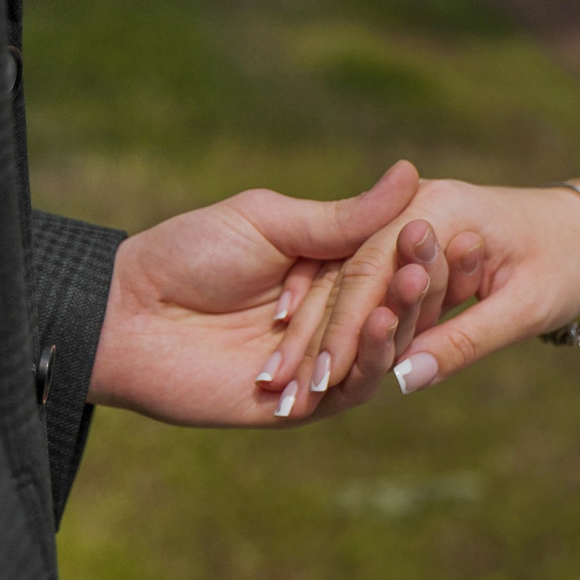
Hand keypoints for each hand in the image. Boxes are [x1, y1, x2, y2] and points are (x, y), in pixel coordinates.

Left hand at [86, 162, 440, 427]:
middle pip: (392, 306)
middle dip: (419, 282)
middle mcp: (331, 319)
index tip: (450, 226)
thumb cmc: (189, 255)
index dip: (419, 248)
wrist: (129, 315)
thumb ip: (342, 217)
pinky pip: (351, 388)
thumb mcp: (269, 221)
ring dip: (401, 318)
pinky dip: (370, 359)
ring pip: (380, 348)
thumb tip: (409, 174)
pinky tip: (380, 326)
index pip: (388, 262)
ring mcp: (321, 363)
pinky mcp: (306, 405)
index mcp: (327, 271)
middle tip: (442, 255)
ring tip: (413, 285)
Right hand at [291, 179, 579, 396]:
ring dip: (313, 332)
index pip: (370, 274)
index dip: (341, 332)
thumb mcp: (523, 308)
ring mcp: (404, 218)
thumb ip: (463, 342)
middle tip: (279, 392)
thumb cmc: (567, 265)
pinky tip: (304, 357)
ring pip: (346, 280)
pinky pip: (360, 280)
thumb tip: (402, 381)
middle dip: (314, 336)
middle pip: (347, 276)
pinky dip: (333, 318)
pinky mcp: (406, 239)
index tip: (317, 384)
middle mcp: (411, 205)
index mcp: (436, 208)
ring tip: (280, 386)